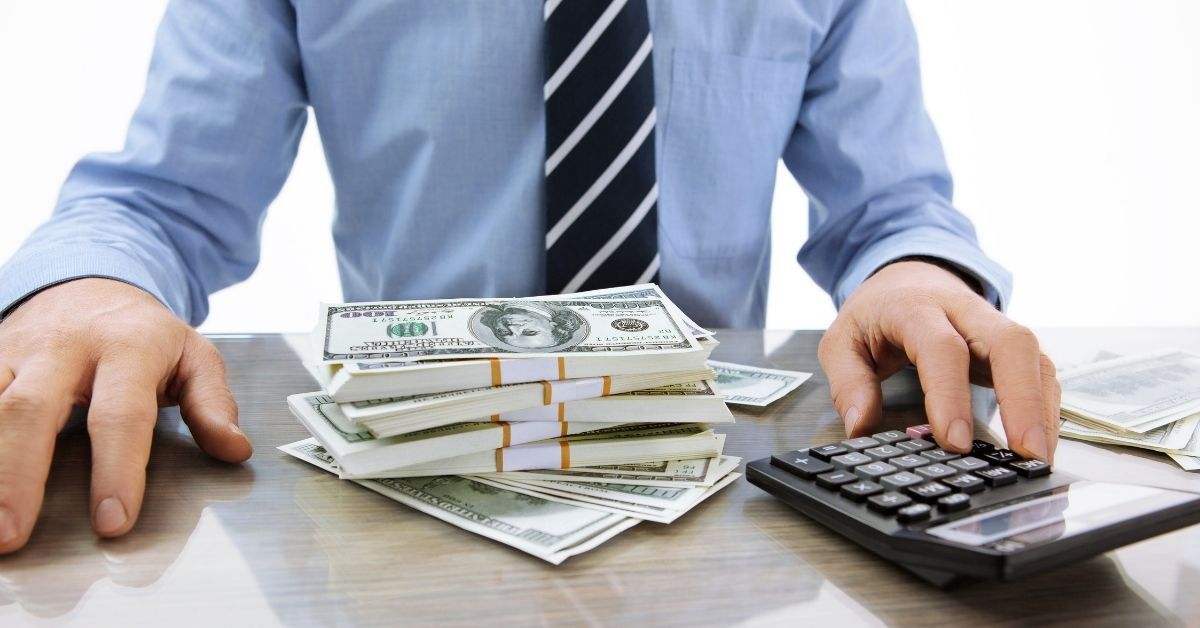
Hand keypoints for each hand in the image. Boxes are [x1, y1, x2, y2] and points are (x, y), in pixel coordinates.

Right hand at [0, 278, 251, 552]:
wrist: (91, 283)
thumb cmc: (145, 334)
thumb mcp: (195, 357)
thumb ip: (214, 404)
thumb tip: (234, 448)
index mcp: (129, 347)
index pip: (122, 415)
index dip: (117, 471)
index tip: (113, 523)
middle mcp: (65, 347)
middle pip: (32, 410)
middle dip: (18, 476)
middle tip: (12, 535)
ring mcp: (18, 352)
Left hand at [818, 261, 1058, 460]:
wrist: (906, 276)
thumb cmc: (875, 314)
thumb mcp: (841, 341)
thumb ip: (849, 383)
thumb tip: (861, 428)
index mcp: (916, 308)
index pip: (942, 348)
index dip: (950, 394)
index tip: (954, 441)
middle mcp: (965, 311)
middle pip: (1009, 343)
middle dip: (1023, 399)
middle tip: (1026, 453)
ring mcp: (995, 325)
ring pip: (1034, 356)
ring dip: (1043, 409)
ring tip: (1040, 459)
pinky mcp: (1012, 344)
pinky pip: (1040, 370)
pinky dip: (1046, 407)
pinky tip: (1041, 442)